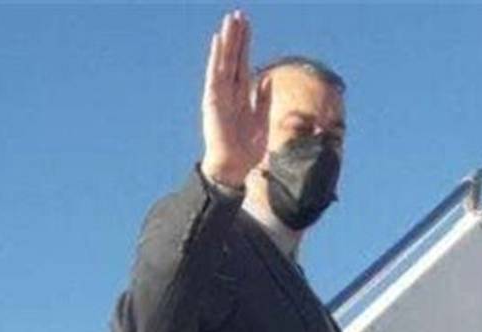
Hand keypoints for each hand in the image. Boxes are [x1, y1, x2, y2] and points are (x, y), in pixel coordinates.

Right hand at [199, 9, 270, 187]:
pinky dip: (216, 57)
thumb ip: (264, 99)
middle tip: (238, 14)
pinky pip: (215, 74)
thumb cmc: (247, 149)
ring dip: (227, 41)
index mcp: (240, 95)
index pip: (242, 63)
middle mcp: (228, 92)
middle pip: (233, 58)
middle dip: (236, 37)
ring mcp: (219, 95)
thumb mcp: (262, 119)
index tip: (247, 25)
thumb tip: (268, 79)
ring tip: (230, 20)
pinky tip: (219, 40)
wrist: (234, 167)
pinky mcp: (213, 101)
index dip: (245, 44)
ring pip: (224, 61)